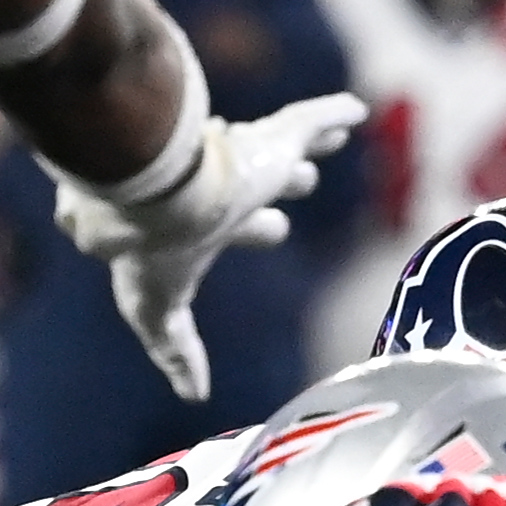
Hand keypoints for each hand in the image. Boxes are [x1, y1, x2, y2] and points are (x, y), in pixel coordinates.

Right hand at [53, 92, 365, 400]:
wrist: (151, 194)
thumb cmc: (149, 252)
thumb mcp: (157, 309)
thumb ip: (177, 349)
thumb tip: (193, 395)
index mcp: (196, 221)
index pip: (233, 223)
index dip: (255, 229)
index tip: (275, 228)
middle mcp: (221, 185)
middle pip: (259, 181)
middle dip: (282, 182)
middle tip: (302, 182)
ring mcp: (245, 158)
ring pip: (283, 146)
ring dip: (305, 143)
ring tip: (332, 139)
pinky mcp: (271, 138)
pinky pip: (311, 120)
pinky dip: (332, 116)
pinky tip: (355, 110)